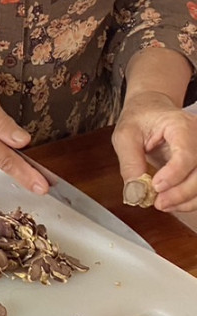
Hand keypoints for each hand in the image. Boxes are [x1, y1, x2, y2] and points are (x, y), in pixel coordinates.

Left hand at [113, 90, 196, 211]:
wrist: (152, 111)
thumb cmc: (141, 118)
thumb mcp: (125, 135)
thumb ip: (129, 162)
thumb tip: (135, 191)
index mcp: (182, 126)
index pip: (187, 154)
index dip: (174, 174)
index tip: (156, 186)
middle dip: (181, 193)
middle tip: (158, 203)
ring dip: (187, 200)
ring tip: (163, 205)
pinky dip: (190, 200)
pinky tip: (173, 204)